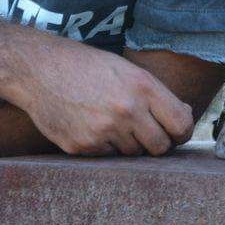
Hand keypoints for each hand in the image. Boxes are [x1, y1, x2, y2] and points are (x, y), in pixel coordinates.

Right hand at [13, 37, 193, 156]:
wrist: (40, 70)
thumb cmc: (86, 66)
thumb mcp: (126, 69)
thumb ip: (154, 93)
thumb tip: (184, 116)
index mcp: (142, 85)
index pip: (180, 123)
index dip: (182, 131)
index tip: (177, 132)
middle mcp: (126, 109)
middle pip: (160, 146)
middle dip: (157, 142)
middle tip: (146, 131)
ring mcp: (104, 131)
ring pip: (133, 154)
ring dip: (129, 144)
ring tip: (112, 122)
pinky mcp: (84, 147)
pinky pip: (107, 157)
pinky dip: (105, 147)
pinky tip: (92, 126)